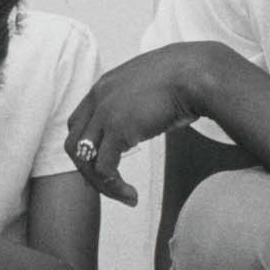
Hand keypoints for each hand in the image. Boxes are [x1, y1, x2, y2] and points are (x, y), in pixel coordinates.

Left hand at [65, 43, 229, 206]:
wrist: (196, 73)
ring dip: (100, 184)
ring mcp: (105, 113)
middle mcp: (98, 98)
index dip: (86, 149)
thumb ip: (137, 103)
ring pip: (84, 159)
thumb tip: (144, 122)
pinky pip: (104, 168)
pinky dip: (114, 187)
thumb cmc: (184, 79)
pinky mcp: (118, 128)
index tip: (104, 167)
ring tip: (124, 196)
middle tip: (110, 187)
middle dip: (88, 170)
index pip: (78, 124)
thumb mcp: (149, 87)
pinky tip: (132, 194)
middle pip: (73, 143)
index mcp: (103, 87)